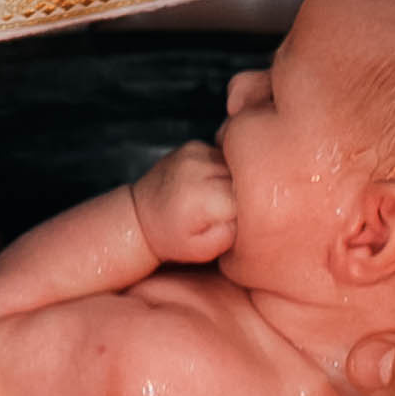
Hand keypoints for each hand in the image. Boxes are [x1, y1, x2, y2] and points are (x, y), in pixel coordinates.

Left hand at [131, 138, 236, 264]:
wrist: (141, 216)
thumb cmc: (172, 238)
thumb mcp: (205, 250)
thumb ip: (234, 232)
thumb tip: (253, 210)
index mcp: (201, 197)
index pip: (248, 200)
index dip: (246, 214)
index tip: (232, 222)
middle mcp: (197, 168)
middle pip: (245, 178)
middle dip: (242, 196)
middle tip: (224, 212)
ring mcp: (196, 153)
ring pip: (238, 165)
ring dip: (235, 182)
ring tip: (216, 198)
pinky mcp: (195, 146)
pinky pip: (226, 156)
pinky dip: (224, 171)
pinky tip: (210, 185)